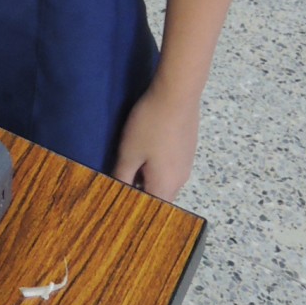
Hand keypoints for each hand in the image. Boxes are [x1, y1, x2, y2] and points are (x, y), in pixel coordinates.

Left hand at [111, 79, 199, 201]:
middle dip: (141, 191)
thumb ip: (123, 175)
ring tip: (131, 161)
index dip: (134, 207)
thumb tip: (118, 192)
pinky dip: (158, 164)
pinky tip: (147, 147)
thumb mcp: (129, 151)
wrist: (177, 94)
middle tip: (121, 178)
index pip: (151, 209)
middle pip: (159, 196)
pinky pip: (171, 166)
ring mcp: (186, 164)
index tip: (119, 199)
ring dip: (149, 176)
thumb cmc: (150, 125)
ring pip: (165, 180)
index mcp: (166, 186)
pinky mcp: (188, 149)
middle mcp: (180, 180)